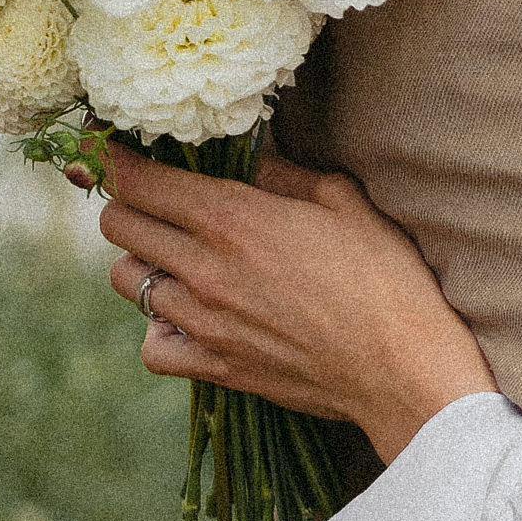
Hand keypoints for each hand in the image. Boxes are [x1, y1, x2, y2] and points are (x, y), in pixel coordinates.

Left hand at [95, 143, 496, 463]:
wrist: (402, 368)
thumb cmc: (386, 278)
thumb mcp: (343, 201)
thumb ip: (284, 174)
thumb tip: (250, 158)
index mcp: (234, 219)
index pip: (140, 181)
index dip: (121, 160)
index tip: (121, 152)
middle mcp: (206, 269)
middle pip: (119, 225)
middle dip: (128, 203)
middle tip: (154, 199)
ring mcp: (204, 323)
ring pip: (127, 281)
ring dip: (142, 261)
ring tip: (174, 257)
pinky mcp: (216, 367)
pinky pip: (152, 347)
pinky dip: (158, 331)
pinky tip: (186, 319)